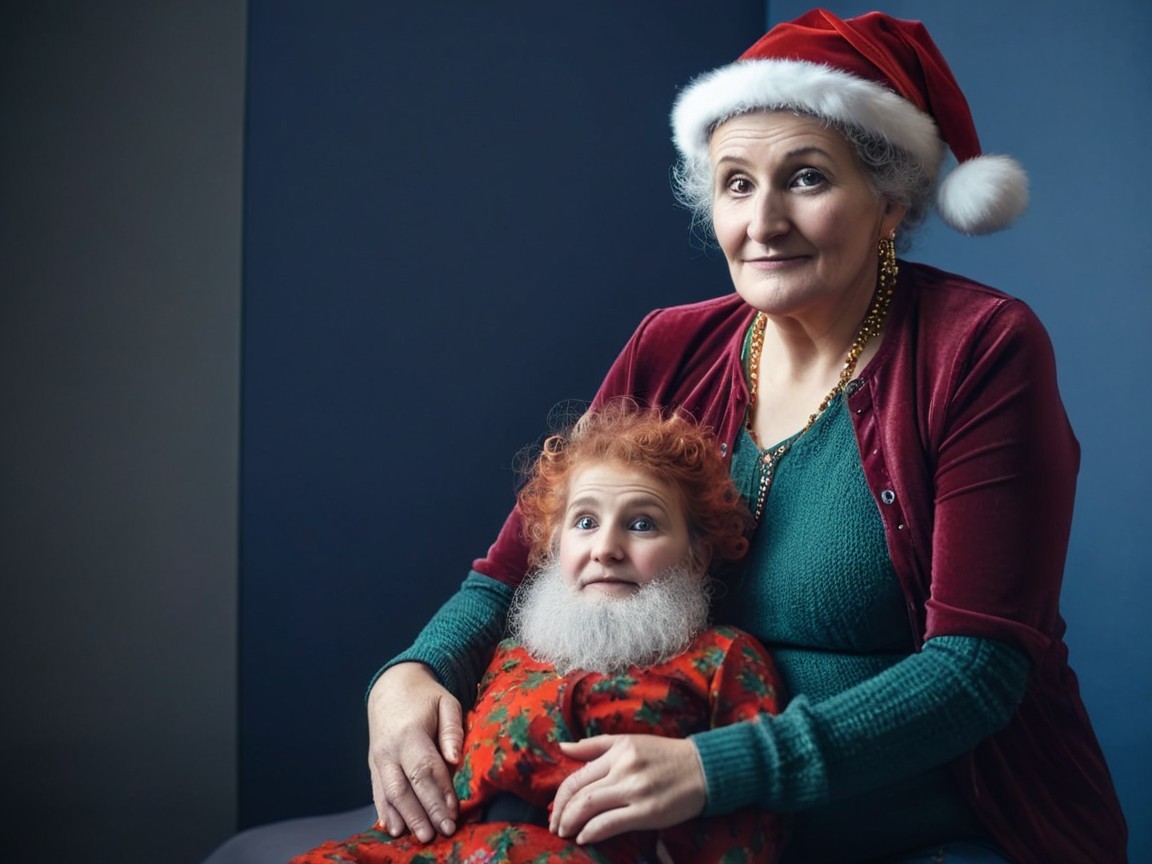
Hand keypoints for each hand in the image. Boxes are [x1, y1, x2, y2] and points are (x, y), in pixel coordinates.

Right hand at [367, 662, 463, 841]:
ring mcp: (378, 759)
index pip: (425, 769)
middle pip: (405, 787)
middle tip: (440, 833)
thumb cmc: (426, 697)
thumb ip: (453, 730)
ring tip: (420, 836)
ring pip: (389, 794)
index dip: (439, 794)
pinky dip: (385, 812)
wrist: (392, 686)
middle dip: (423, 813)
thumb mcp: (446, 702)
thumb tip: (454, 759)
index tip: (453, 814)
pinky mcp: (373, 766)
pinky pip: (377, 792)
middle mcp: (389, 750)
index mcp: (409, 733)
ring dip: (405, 818)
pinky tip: (395, 829)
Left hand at [549, 734, 706, 844]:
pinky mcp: (648, 811)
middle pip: (579, 793)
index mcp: (617, 750)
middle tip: (556, 827)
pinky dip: (592, 832)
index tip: (555, 811)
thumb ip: (595, 745)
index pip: (576, 775)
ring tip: (566, 833)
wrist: (704, 769)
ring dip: (572, 823)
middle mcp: (623, 768)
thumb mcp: (629, 741)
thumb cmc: (665, 756)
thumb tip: (563, 746)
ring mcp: (635, 790)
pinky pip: (610, 823)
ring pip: (590, 807)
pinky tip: (585, 838)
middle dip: (561, 814)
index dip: (560, 797)